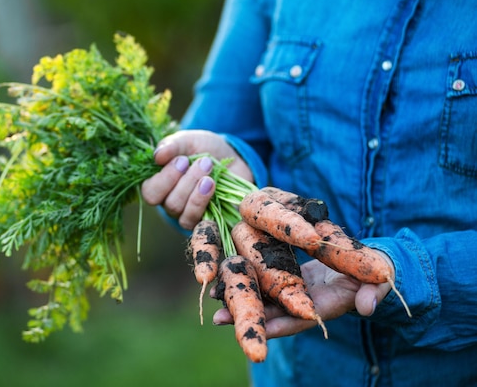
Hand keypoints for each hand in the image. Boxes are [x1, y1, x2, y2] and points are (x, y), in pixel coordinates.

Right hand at [141, 130, 252, 229]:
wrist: (231, 157)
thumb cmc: (203, 148)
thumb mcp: (187, 140)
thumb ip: (172, 146)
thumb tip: (157, 156)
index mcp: (159, 185)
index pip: (150, 193)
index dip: (165, 179)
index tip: (182, 160)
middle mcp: (170, 203)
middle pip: (170, 204)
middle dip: (187, 182)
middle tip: (204, 162)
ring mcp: (188, 214)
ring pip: (184, 214)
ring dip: (197, 194)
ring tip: (210, 175)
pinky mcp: (206, 220)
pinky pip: (200, 222)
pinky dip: (205, 203)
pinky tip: (213, 185)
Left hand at [212, 258, 392, 337]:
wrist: (371, 263)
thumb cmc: (379, 273)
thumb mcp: (380, 281)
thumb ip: (374, 293)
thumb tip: (369, 307)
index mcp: (326, 304)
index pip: (299, 318)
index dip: (280, 325)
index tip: (258, 330)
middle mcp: (306, 299)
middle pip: (273, 311)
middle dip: (247, 315)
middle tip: (219, 319)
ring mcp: (296, 287)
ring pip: (264, 294)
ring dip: (240, 297)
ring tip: (212, 300)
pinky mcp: (290, 271)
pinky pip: (266, 275)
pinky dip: (248, 276)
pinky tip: (225, 274)